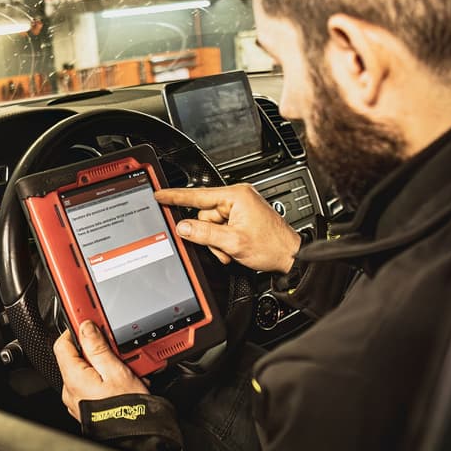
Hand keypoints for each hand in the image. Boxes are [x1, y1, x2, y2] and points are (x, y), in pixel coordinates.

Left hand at [54, 320, 147, 420]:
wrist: (138, 437)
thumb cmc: (127, 410)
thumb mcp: (116, 370)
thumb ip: (97, 347)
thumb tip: (85, 327)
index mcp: (73, 378)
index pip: (62, 344)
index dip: (75, 329)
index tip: (87, 318)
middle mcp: (71, 390)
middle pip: (78, 356)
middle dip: (98, 348)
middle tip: (116, 346)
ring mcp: (79, 399)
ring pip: (89, 370)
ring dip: (107, 363)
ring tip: (128, 366)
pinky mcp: (89, 405)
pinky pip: (95, 384)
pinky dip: (108, 378)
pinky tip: (126, 379)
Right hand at [155, 183, 300, 272]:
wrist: (290, 256)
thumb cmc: (272, 245)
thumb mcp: (233, 242)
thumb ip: (204, 234)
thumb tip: (183, 227)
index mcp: (236, 196)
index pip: (198, 196)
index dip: (175, 197)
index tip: (159, 194)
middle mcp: (237, 198)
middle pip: (203, 216)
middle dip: (210, 235)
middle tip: (222, 247)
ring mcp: (240, 209)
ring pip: (210, 226)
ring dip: (217, 242)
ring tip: (232, 250)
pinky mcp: (241, 219)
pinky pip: (220, 230)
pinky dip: (223, 242)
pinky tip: (234, 248)